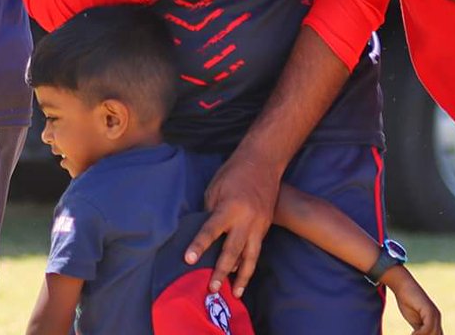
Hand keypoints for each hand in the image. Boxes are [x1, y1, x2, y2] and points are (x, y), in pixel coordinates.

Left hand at [185, 150, 280, 298]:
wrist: (264, 161)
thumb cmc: (234, 172)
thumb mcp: (216, 188)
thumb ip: (211, 213)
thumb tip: (205, 235)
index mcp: (230, 207)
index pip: (211, 230)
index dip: (199, 246)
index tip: (189, 260)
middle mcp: (246, 219)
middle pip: (232, 252)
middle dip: (221, 272)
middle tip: (212, 289)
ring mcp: (259, 225)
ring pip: (250, 257)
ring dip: (242, 277)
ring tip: (236, 294)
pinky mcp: (266, 227)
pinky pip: (256, 250)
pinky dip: (249, 264)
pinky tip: (243, 275)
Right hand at [384, 266, 442, 334]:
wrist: (402, 285)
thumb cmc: (407, 302)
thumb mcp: (416, 322)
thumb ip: (421, 331)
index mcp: (435, 320)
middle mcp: (437, 317)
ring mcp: (435, 313)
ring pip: (434, 334)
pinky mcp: (429, 310)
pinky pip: (428, 327)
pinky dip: (421, 333)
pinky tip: (412, 333)